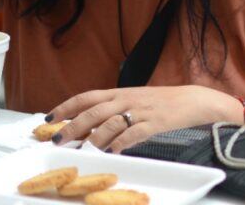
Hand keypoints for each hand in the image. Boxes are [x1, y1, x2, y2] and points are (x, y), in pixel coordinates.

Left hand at [46, 85, 242, 152]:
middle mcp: (127, 99)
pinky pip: (134, 133)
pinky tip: (112, 152)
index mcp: (121, 92)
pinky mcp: (155, 123)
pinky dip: (120, 143)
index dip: (66, 106)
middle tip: (58, 140)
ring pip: (110, 122)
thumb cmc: (163, 102)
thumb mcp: (136, 100)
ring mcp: (141, 111)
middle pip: (93, 111)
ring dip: (93, 137)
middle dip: (72, 126)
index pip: (87, 97)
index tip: (49, 118)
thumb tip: (89, 125)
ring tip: (82, 150)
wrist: (194, 100)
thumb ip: (114, 109)